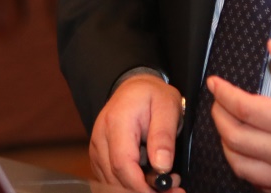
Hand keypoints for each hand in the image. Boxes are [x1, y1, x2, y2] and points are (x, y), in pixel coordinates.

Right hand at [90, 72, 186, 192]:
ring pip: (112, 182)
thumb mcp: (167, 107)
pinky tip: (149, 180)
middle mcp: (101, 137)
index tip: (166, 191)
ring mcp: (97, 148)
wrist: (134, 87)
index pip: (122, 164)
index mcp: (116, 122)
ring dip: (138, 189)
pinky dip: (130, 185)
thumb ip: (164, 136)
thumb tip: (162, 167)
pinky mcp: (99, 157)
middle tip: (173, 190)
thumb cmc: (152, 95)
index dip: (142, 185)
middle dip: (144, 190)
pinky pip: (111, 179)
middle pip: (116, 178)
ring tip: (164, 182)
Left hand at [206, 38, 270, 192]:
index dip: (224, 94)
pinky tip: (249, 153)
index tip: (215, 83)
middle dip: (219, 116)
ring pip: (242, 167)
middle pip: (236, 139)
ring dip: (227, 144)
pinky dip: (246, 169)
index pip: (246, 109)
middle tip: (218, 101)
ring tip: (228, 125)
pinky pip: (260, 187)